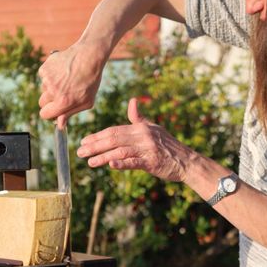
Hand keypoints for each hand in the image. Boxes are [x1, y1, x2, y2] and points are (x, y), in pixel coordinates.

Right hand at [38, 44, 103, 128]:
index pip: (44, 114)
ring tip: (66, 80)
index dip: (49, 113)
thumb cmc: (91, 81)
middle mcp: (53, 91)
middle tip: (62, 94)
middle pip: (42, 103)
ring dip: (51, 87)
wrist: (89, 56)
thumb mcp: (86, 102)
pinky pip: (43, 77)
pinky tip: (62, 72)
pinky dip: (50, 76)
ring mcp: (47, 79)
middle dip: (50, 102)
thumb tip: (59, 124)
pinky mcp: (44, 68)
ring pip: (43, 89)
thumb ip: (70, 113)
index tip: (54, 110)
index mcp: (63, 102)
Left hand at [76, 98, 195, 182]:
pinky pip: (134, 162)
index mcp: (141, 128)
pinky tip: (110, 165)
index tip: (84, 140)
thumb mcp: (153, 129)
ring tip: (89, 162)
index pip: (114, 130)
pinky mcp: (152, 163)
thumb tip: (132, 101)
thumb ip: (139, 118)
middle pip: (114, 139)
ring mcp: (148, 149)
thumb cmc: (168, 146)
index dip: (98, 135)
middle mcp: (143, 136)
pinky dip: (121, 163)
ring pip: (120, 151)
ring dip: (103, 156)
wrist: (186, 161)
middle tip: (80, 151)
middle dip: (95, 145)